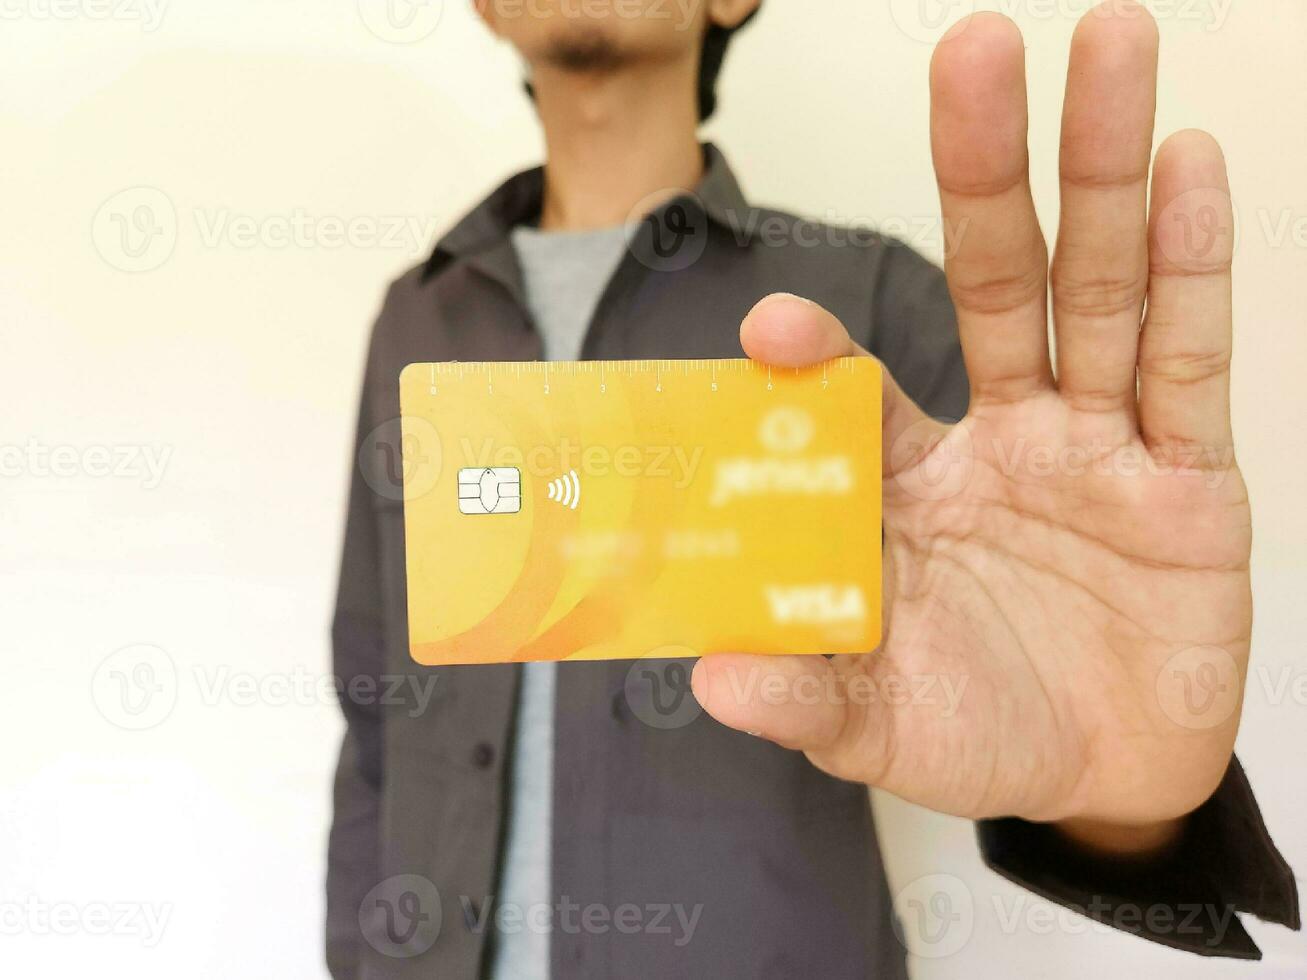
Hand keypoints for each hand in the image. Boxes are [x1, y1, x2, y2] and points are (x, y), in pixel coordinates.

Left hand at [692, 4, 1247, 846]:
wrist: (1104, 781)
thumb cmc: (981, 731)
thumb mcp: (879, 724)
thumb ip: (805, 696)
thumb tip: (711, 679)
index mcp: (907, 486)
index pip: (860, 391)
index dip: (822, 347)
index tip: (776, 326)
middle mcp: (1002, 437)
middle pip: (994, 282)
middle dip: (986, 168)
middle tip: (973, 50)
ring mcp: (1096, 444)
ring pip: (1099, 290)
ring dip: (1103, 173)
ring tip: (1107, 44)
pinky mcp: (1186, 475)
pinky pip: (1187, 361)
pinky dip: (1193, 268)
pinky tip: (1188, 170)